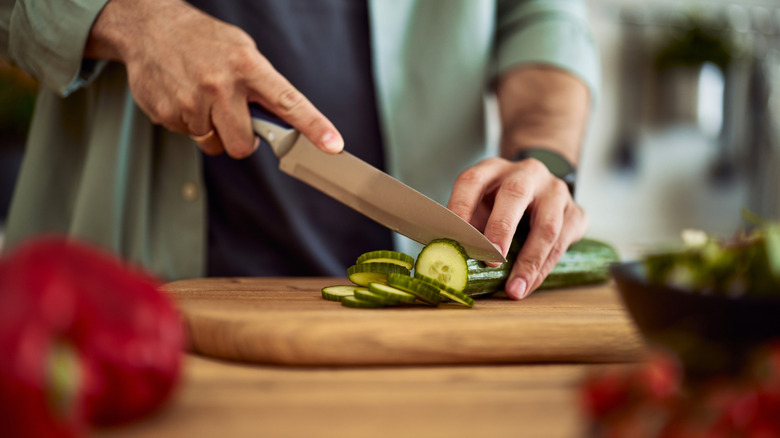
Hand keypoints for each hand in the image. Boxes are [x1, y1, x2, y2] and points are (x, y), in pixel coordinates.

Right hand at [84, 0, 342, 157]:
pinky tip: (184, 97)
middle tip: (233, 118)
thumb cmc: (202, 41)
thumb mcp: (242, 50)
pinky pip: (189, 137)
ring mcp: (192, 102)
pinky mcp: (168, 114)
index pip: (289, 103)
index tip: (333, 145)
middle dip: (241, 139)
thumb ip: (262, 85)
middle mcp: (221, 86)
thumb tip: (283, 120)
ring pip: (214, 144)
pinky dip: (189, 123)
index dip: (314, 127)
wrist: (149, 27)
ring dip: (213, 130)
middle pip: (243, 145)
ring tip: (203, 99)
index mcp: (247, 67)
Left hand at [447, 157, 587, 299]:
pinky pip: (562, 243)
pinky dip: (543, 268)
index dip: (461, 207)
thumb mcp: (481, 207)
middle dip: (501, 229)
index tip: (456, 237)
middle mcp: (527, 173)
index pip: (473, 180)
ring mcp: (555, 191)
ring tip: (514, 289)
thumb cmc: (501, 205)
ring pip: (546, 224)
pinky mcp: (576, 212)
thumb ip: (468, 227)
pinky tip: (529, 284)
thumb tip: (450, 260)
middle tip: (491, 262)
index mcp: (494, 169)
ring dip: (529, 261)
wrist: (543, 191)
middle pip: (514, 194)